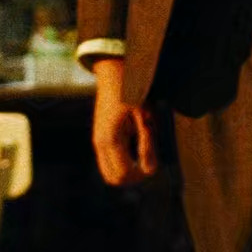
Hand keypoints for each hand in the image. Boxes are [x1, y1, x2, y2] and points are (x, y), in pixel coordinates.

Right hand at [89, 59, 159, 186]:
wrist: (116, 73)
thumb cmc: (133, 92)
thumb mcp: (145, 118)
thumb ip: (147, 145)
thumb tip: (151, 171)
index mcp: (110, 139)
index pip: (123, 174)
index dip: (141, 174)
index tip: (153, 161)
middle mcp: (100, 144)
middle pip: (114, 179)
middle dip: (134, 176)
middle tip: (149, 160)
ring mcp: (98, 141)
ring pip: (110, 172)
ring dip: (128, 170)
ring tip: (143, 151)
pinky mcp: (101, 137)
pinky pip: (110, 161)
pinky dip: (123, 162)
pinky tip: (136, 145)